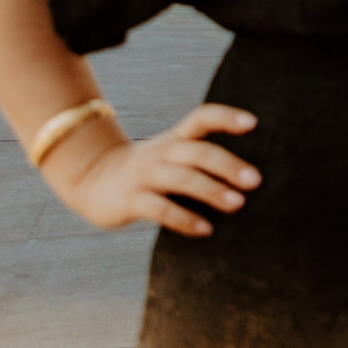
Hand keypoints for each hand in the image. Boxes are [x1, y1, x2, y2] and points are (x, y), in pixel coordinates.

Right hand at [52, 103, 259, 236]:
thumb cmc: (149, 171)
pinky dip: (185, 219)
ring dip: (211, 190)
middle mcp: (161, 152)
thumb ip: (202, 158)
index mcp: (175, 138)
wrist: (92, 180)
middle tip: (255, 181)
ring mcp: (144, 175)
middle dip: (228, 165)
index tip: (254, 123)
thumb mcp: (172, 155)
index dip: (226, 117)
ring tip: (238, 204)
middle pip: (198, 152)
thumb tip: (250, 178)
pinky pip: (160, 209)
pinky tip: (206, 230)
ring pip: (182, 178)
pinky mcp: (130, 200)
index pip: (202, 117)